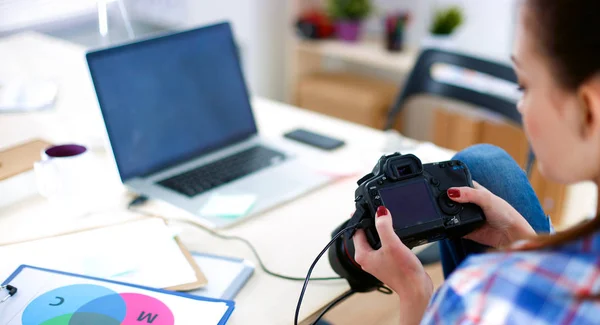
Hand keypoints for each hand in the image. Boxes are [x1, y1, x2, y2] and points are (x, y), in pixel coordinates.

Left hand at [353, 206, 432, 324]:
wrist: (416, 289)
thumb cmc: (403, 272)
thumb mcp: (392, 244)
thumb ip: (384, 226)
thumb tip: (381, 212)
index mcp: (363, 255)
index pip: (356, 231)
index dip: (360, 218)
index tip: (365, 207)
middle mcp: (368, 259)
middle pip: (365, 235)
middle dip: (371, 222)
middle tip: (378, 211)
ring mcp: (378, 261)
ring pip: (376, 240)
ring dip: (381, 230)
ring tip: (387, 219)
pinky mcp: (388, 263)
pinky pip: (385, 246)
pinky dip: (389, 238)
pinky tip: (397, 234)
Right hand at [448, 181, 535, 247]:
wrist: (511, 236)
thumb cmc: (506, 214)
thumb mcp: (487, 198)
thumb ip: (469, 194)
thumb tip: (452, 192)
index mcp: (477, 192)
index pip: (461, 184)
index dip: (452, 184)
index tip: (441, 185)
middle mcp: (472, 204)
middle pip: (454, 200)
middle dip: (448, 201)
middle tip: (442, 201)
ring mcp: (469, 218)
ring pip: (452, 214)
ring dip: (448, 214)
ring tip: (445, 213)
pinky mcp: (467, 230)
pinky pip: (455, 228)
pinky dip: (451, 228)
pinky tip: (448, 225)